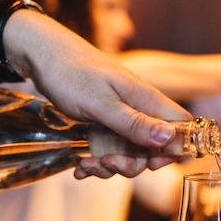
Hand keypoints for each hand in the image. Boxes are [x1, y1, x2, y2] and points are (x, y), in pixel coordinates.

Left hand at [2, 9, 190, 178]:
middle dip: (132, 164)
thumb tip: (170, 138)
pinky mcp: (101, 122)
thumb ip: (134, 122)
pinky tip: (80, 165)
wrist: (41, 54)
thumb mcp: (100, 103)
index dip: (173, 150)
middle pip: (152, 148)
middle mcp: (137, 109)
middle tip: (107, 163)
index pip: (179, 128)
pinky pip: (107, 148)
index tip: (151, 164)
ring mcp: (119, 116)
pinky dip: (95, 161)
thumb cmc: (71, 72)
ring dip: (110, 165)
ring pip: (128, 152)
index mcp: (145, 100)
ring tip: (87, 164)